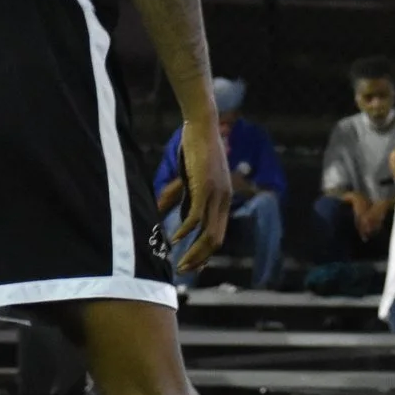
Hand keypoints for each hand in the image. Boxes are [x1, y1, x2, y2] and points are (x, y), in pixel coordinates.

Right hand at [166, 117, 232, 273]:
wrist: (201, 124)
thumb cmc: (195, 149)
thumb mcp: (191, 179)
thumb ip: (184, 198)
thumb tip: (170, 215)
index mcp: (224, 199)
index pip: (219, 233)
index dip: (206, 252)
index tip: (192, 264)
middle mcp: (224, 199)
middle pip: (216, 239)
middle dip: (200, 258)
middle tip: (183, 270)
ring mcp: (216, 194)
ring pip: (208, 232)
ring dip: (193, 251)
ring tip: (178, 263)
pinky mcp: (204, 187)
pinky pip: (196, 216)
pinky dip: (185, 231)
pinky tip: (174, 239)